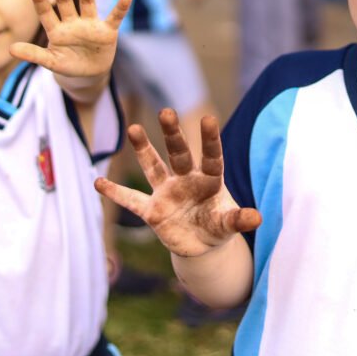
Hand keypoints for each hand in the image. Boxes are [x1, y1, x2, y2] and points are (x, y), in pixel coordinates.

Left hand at [10, 0, 130, 80]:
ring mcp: (90, 24)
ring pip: (87, 4)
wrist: (88, 73)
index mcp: (56, 29)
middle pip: (66, 3)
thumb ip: (33, 54)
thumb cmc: (66, 64)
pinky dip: (121, 8)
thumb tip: (10, 50)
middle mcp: (72, 22)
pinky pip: (114, 17)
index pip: (46, 13)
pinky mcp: (107, 30)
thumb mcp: (50, 61)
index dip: (40, 1)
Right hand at [95, 109, 261, 257]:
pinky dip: (115, 193)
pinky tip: (98, 182)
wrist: (201, 244)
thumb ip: (239, 220)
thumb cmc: (217, 225)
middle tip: (166, 112)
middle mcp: (186, 180)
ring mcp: (166, 193)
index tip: (208, 119)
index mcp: (209, 180)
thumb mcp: (229, 224)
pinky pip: (131, 200)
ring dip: (143, 150)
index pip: (212, 157)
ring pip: (153, 167)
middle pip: (179, 154)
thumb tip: (258, 218)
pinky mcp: (151, 210)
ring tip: (133, 128)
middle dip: (172, 134)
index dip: (210, 140)